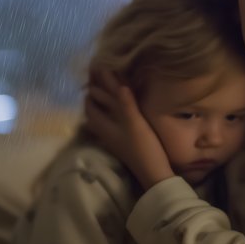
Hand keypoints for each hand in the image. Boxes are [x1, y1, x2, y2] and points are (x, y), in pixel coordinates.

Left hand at [84, 69, 174, 189]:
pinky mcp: (123, 139)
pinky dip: (114, 109)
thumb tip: (119, 84)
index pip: (91, 103)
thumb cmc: (143, 148)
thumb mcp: (135, 124)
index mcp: (104, 125)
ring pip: (104, 114)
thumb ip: (126, 104)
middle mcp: (106, 130)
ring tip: (110, 86)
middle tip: (100, 75)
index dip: (92, 88)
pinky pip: (113, 119)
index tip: (95, 71)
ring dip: (105, 100)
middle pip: (95, 108)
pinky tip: (121, 106)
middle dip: (96, 92)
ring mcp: (114, 135)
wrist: (153, 172)